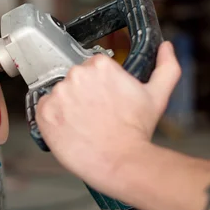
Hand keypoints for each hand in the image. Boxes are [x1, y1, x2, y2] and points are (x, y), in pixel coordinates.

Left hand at [35, 41, 181, 195]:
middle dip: (82, 94)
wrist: (119, 161)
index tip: (103, 99)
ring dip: (67, 106)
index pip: (91, 68)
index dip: (98, 86)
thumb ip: (166, 67)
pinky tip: (69, 128)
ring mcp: (57, 94)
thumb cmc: (136, 131)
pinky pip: (43, 110)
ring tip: (83, 123)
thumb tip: (166, 48)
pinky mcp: (44, 112)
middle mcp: (75, 75)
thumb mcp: (157, 95)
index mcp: (99, 65)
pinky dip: (52, 118)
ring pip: (58, 95)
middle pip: (73, 80)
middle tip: (94, 114)